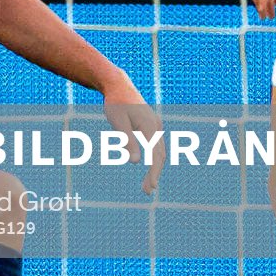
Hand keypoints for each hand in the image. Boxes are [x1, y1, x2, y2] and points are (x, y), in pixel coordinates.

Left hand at [101, 73, 162, 194]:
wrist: (117, 84)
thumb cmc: (115, 103)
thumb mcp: (118, 122)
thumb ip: (126, 141)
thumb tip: (134, 162)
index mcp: (149, 126)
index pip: (156, 154)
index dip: (154, 172)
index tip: (151, 186)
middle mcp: (156, 125)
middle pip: (160, 154)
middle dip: (154, 174)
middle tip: (147, 191)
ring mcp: (155, 125)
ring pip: (159, 150)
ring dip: (155, 168)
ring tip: (146, 185)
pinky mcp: (151, 125)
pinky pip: (156, 145)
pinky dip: (154, 158)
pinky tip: (148, 167)